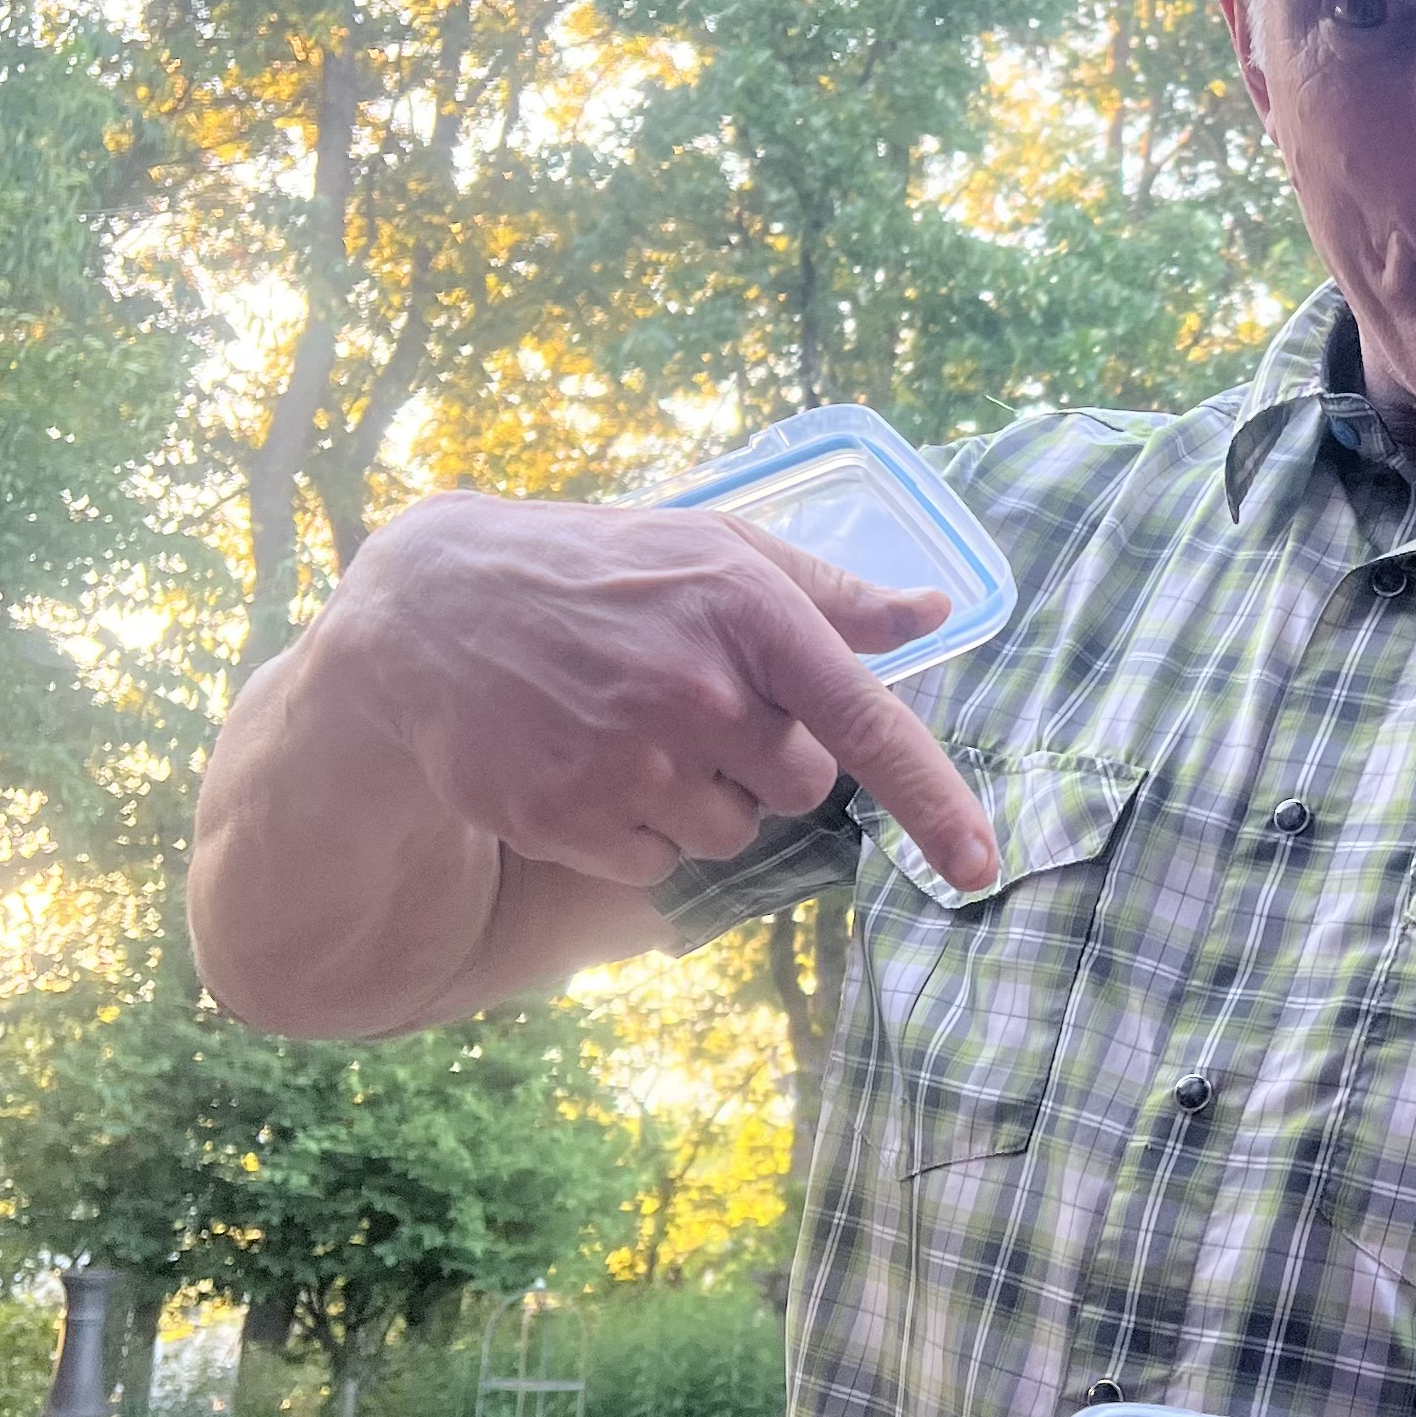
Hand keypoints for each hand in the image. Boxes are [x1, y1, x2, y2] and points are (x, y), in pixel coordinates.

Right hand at [304, 490, 999, 896]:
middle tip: (694, 701)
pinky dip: (636, 831)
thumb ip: (827, 592)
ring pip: (730, 833)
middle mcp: (696, 692)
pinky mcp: (569, 819)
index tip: (980, 865)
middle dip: (765, 758)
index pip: (865, 722)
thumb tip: (932, 610)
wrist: (435, 608)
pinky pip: (657, 867)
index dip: (933, 801)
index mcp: (746, 612)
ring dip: (700, 798)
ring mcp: (629, 763)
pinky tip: (589, 762)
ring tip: (631, 727)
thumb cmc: (601, 571)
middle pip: (800, 786)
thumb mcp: (713, 549)